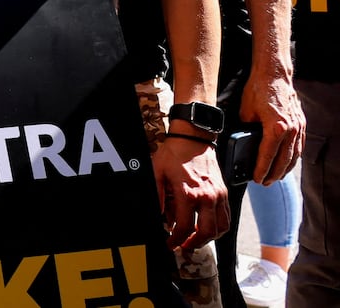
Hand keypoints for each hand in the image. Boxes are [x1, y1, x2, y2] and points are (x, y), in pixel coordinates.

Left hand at [153, 134, 229, 250]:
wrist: (193, 138)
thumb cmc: (173, 154)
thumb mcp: (156, 173)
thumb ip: (157, 197)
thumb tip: (158, 217)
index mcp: (189, 193)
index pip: (185, 227)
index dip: (176, 240)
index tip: (170, 244)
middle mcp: (207, 196)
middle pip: (208, 232)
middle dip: (195, 244)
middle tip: (184, 246)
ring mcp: (219, 195)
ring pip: (222, 227)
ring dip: (210, 238)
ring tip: (195, 239)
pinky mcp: (224, 192)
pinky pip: (227, 216)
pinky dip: (219, 226)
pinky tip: (207, 226)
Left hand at [240, 69, 305, 182]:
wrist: (274, 75)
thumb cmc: (257, 91)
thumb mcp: (245, 112)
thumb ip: (245, 130)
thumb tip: (241, 144)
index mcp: (276, 128)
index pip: (268, 156)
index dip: (261, 170)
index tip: (256, 179)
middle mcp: (291, 130)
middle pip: (283, 160)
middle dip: (274, 174)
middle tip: (265, 183)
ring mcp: (299, 127)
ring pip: (294, 155)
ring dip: (285, 168)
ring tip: (275, 177)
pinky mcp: (301, 124)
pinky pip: (299, 146)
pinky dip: (293, 157)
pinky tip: (287, 162)